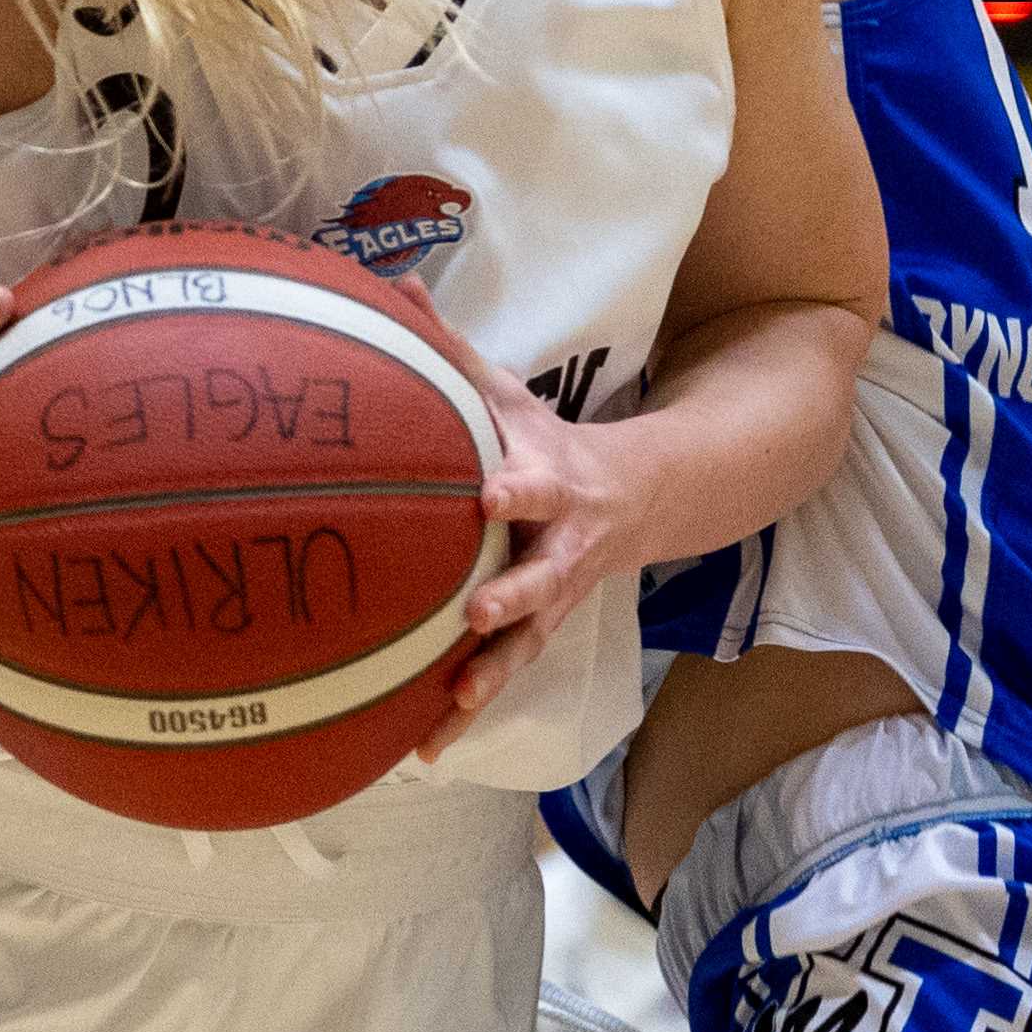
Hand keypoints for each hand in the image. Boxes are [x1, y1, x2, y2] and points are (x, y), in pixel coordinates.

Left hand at [405, 303, 659, 756]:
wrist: (637, 497)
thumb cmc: (547, 440)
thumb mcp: (509, 393)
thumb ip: (451, 349)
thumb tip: (394, 284)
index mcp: (549, 483)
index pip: (532, 485)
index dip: (514, 491)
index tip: (485, 497)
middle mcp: (559, 547)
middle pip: (540, 577)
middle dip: (512, 597)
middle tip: (476, 613)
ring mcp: (554, 596)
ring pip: (526, 643)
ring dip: (491, 676)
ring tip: (454, 708)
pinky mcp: (541, 630)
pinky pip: (505, 675)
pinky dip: (468, 711)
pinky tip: (427, 748)